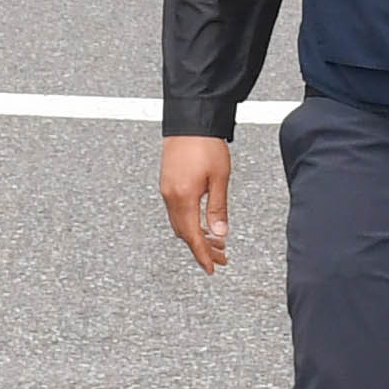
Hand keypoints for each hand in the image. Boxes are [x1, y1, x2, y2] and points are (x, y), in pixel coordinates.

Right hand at [158, 136, 231, 273]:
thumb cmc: (206, 145)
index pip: (192, 236)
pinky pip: (177, 211)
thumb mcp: (219, 178)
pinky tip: (203, 222)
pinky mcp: (168, 183)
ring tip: (217, 241)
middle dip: (202, 248)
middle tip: (221, 257)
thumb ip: (218, 208)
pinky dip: (190, 222)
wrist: (190, 121)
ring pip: (180, 223)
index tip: (212, 268)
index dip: (203, 255)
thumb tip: (220, 234)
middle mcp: (170, 196)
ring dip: (197, 235)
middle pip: (184, 233)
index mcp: (183, 198)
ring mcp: (167, 190)